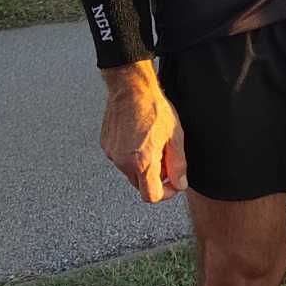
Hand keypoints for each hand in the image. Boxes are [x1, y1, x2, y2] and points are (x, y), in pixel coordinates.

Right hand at [100, 62, 187, 202]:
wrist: (131, 89)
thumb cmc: (154, 109)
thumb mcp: (175, 137)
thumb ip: (178, 165)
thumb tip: (180, 184)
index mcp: (142, 162)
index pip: (151, 196)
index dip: (166, 193)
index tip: (173, 184)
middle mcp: (123, 162)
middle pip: (140, 185)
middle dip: (155, 178)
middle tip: (165, 157)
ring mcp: (112, 154)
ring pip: (130, 172)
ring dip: (143, 166)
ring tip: (152, 143)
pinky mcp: (106, 145)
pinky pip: (121, 159)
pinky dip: (131, 155)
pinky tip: (140, 137)